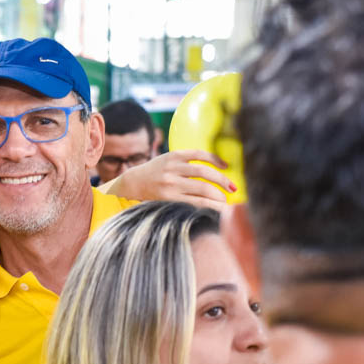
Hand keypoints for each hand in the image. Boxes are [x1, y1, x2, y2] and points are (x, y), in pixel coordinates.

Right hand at [107, 150, 235, 210]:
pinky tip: (216, 209)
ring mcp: (170, 185)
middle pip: (205, 173)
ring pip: (202, 189)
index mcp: (174, 156)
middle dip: (222, 181)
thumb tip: (216, 170)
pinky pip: (194, 203)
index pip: (201, 155)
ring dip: (218, 196)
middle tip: (232, 188)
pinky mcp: (168, 199)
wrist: (131, 184)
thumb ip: (186, 163)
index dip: (217, 160)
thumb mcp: (167, 161)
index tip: (226, 167)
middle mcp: (172, 169)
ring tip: (225, 201)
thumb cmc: (154, 173)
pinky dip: (209, 206)